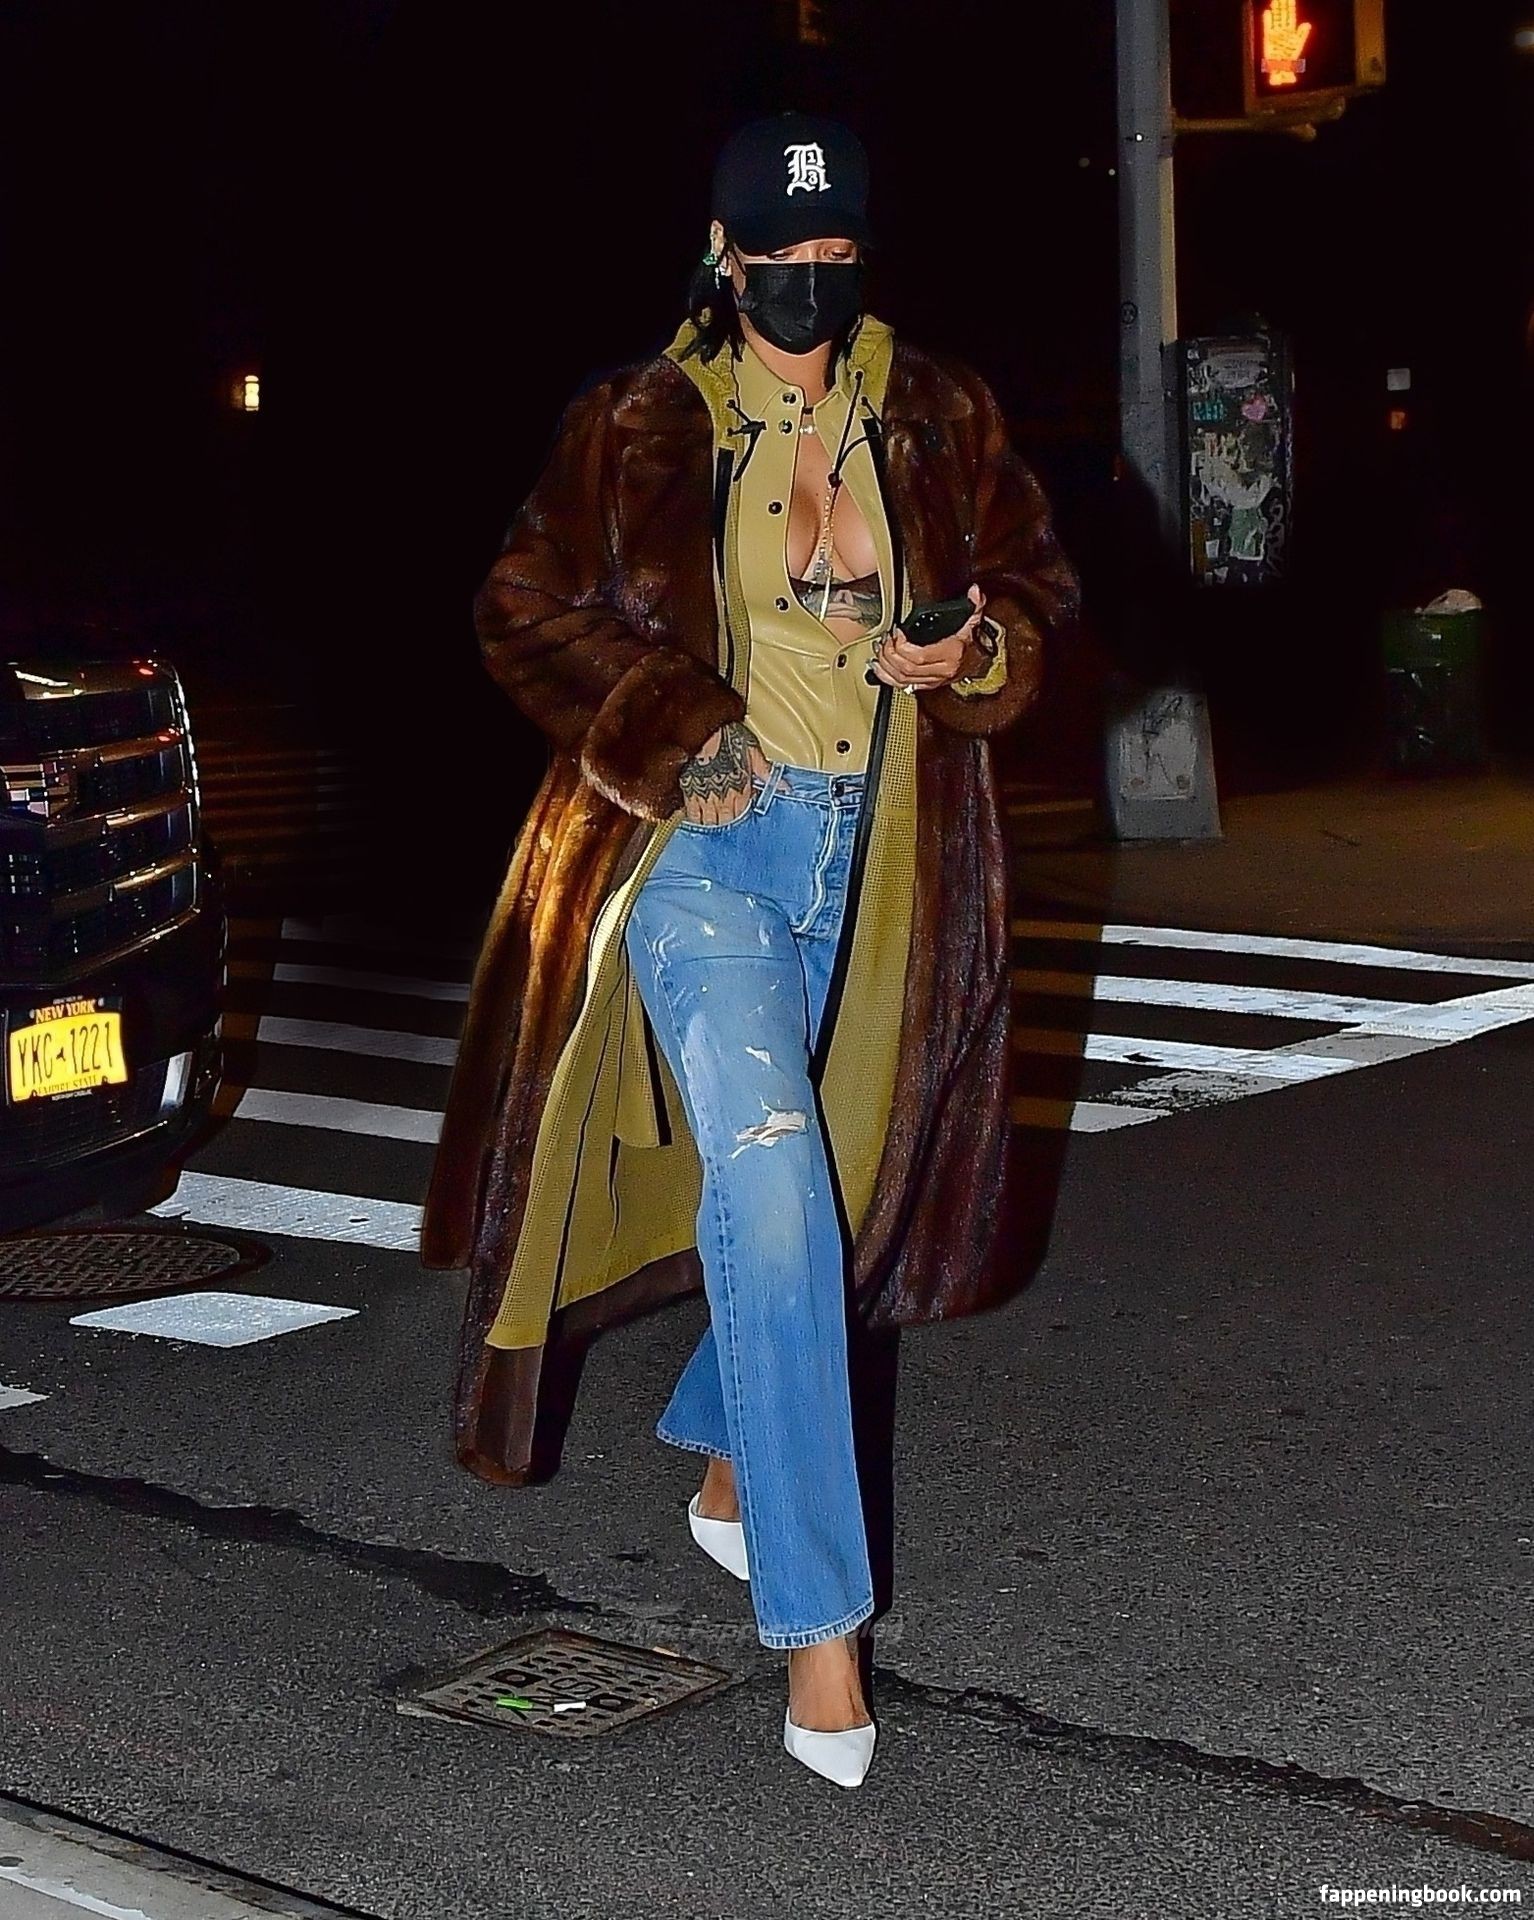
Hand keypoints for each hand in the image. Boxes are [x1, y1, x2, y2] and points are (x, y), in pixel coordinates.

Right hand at [679, 722, 770, 824]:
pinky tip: (697, 817)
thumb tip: (786, 787)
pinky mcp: (688, 791)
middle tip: (724, 819)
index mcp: (740, 790)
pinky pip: (692, 814)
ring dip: (710, 823)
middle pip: (724, 823)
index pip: (741, 815)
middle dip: (725, 823)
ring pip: (708, 822)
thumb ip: (767, 773)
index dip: (739, 816)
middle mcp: (723, 797)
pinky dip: (695, 818)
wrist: (705, 729)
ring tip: (711, 820)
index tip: (738, 813)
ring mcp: (704, 796)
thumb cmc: (728, 735)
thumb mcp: (753, 751)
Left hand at [872, 584, 987, 691]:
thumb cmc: (971, 644)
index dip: (902, 646)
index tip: (896, 632)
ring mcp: (932, 680)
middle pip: (907, 669)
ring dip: (885, 665)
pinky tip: (878, 667)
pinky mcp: (925, 685)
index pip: (919, 656)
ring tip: (879, 650)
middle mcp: (941, 671)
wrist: (977, 664)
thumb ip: (973, 605)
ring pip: (901, 679)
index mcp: (951, 654)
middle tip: (885, 640)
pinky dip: (886, 677)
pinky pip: (901, 686)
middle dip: (890, 654)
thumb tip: (974, 591)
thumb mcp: (973, 622)